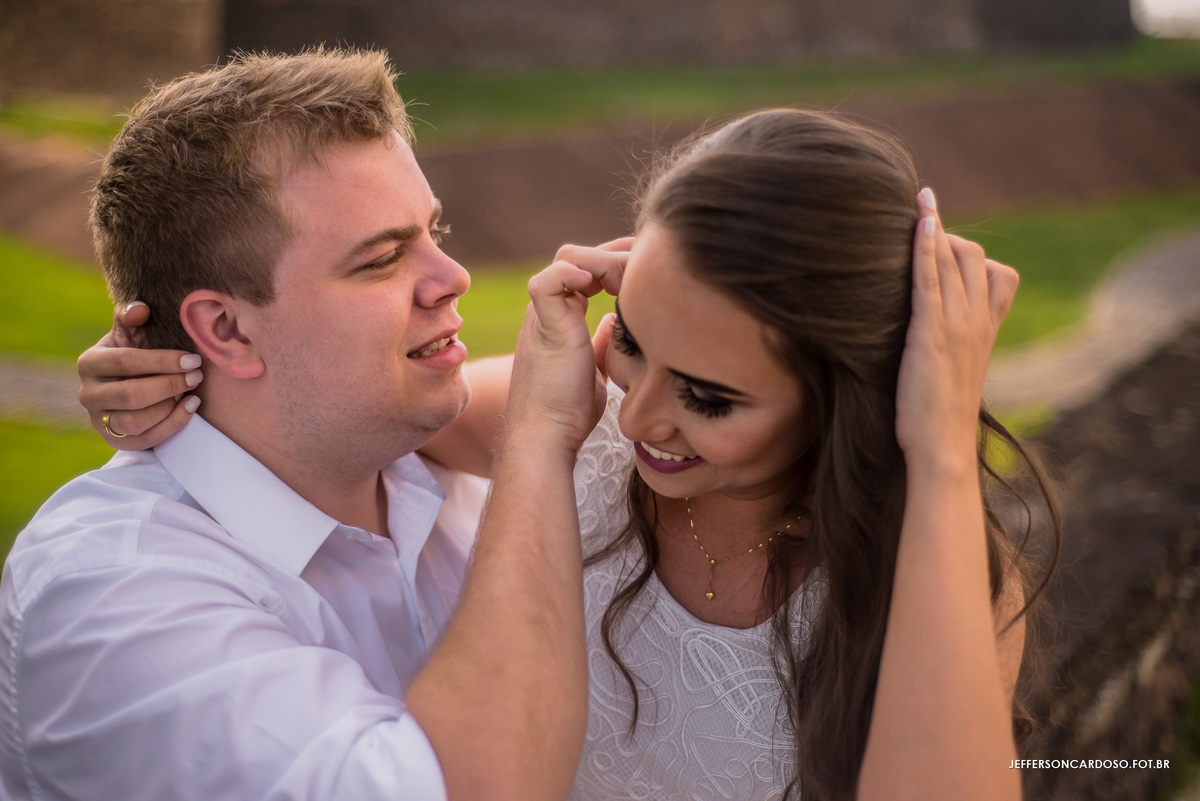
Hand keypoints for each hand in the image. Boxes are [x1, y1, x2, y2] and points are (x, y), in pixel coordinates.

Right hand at [78, 302, 203, 449]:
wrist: (129, 385)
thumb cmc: (135, 354)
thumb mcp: (131, 333)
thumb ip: (132, 316)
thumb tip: (141, 308)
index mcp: (89, 362)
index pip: (126, 362)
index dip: (162, 361)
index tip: (192, 359)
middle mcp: (88, 394)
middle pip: (130, 395)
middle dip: (169, 385)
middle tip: (196, 376)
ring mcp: (99, 420)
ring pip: (135, 422)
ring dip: (169, 408)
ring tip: (191, 392)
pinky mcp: (116, 441)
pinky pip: (146, 439)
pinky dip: (172, 425)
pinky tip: (191, 407)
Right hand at [504, 238, 630, 451]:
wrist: (546, 436)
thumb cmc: (568, 412)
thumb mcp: (595, 368)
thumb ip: (601, 342)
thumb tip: (614, 323)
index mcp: (560, 317)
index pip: (590, 269)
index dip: (617, 263)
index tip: (647, 274)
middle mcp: (548, 309)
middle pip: (581, 256)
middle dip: (617, 253)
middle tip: (648, 266)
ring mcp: (542, 314)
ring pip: (569, 258)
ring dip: (606, 261)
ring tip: (632, 282)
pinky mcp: (542, 325)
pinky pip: (548, 280)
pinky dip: (574, 272)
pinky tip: (609, 287)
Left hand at [894, 190, 1017, 468]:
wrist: (943, 448)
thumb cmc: (939, 418)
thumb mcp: (954, 375)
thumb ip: (951, 348)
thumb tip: (932, 340)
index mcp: (988, 330)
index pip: (998, 274)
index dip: (973, 251)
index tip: (947, 237)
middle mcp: (978, 322)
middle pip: (975, 257)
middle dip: (949, 233)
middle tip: (921, 213)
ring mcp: (957, 325)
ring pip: (953, 260)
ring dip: (935, 226)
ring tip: (920, 197)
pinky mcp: (931, 332)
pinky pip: (930, 278)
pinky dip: (925, 246)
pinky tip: (917, 224)